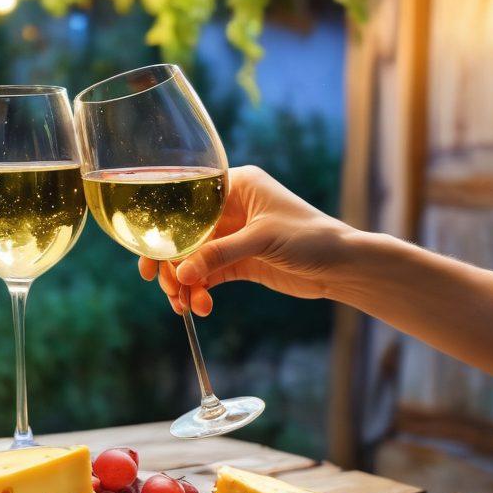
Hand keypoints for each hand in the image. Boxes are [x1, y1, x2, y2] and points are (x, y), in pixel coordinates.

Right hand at [138, 165, 353, 315]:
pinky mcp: (238, 262)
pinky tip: (199, 307)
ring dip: (184, 283)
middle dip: (171, 263)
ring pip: (191, 259)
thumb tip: (180, 273)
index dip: (163, 227)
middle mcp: (229, 209)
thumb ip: (219, 255)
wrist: (344, 267)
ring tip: (184, 305)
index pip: (185, 201)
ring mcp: (231, 237)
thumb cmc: (311, 238)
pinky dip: (199, 291)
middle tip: (163, 285)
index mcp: (234, 186)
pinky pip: (207, 276)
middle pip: (183, 234)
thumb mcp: (262, 240)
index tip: (148, 254)